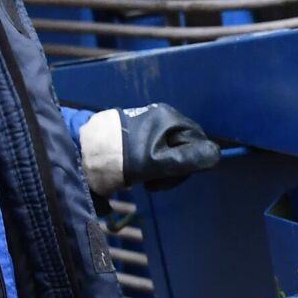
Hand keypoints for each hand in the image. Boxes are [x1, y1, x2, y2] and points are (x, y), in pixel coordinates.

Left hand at [80, 103, 218, 193]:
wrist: (81, 152)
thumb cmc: (120, 159)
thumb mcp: (157, 163)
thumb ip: (188, 160)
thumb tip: (217, 155)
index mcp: (170, 118)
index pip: (198, 142)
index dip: (191, 163)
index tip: (172, 177)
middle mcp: (161, 114)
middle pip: (184, 145)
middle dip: (175, 168)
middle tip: (155, 182)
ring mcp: (147, 121)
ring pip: (169, 149)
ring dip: (162, 168)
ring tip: (144, 178)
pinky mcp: (134, 130)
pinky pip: (154, 148)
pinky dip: (150, 163)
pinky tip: (136, 170)